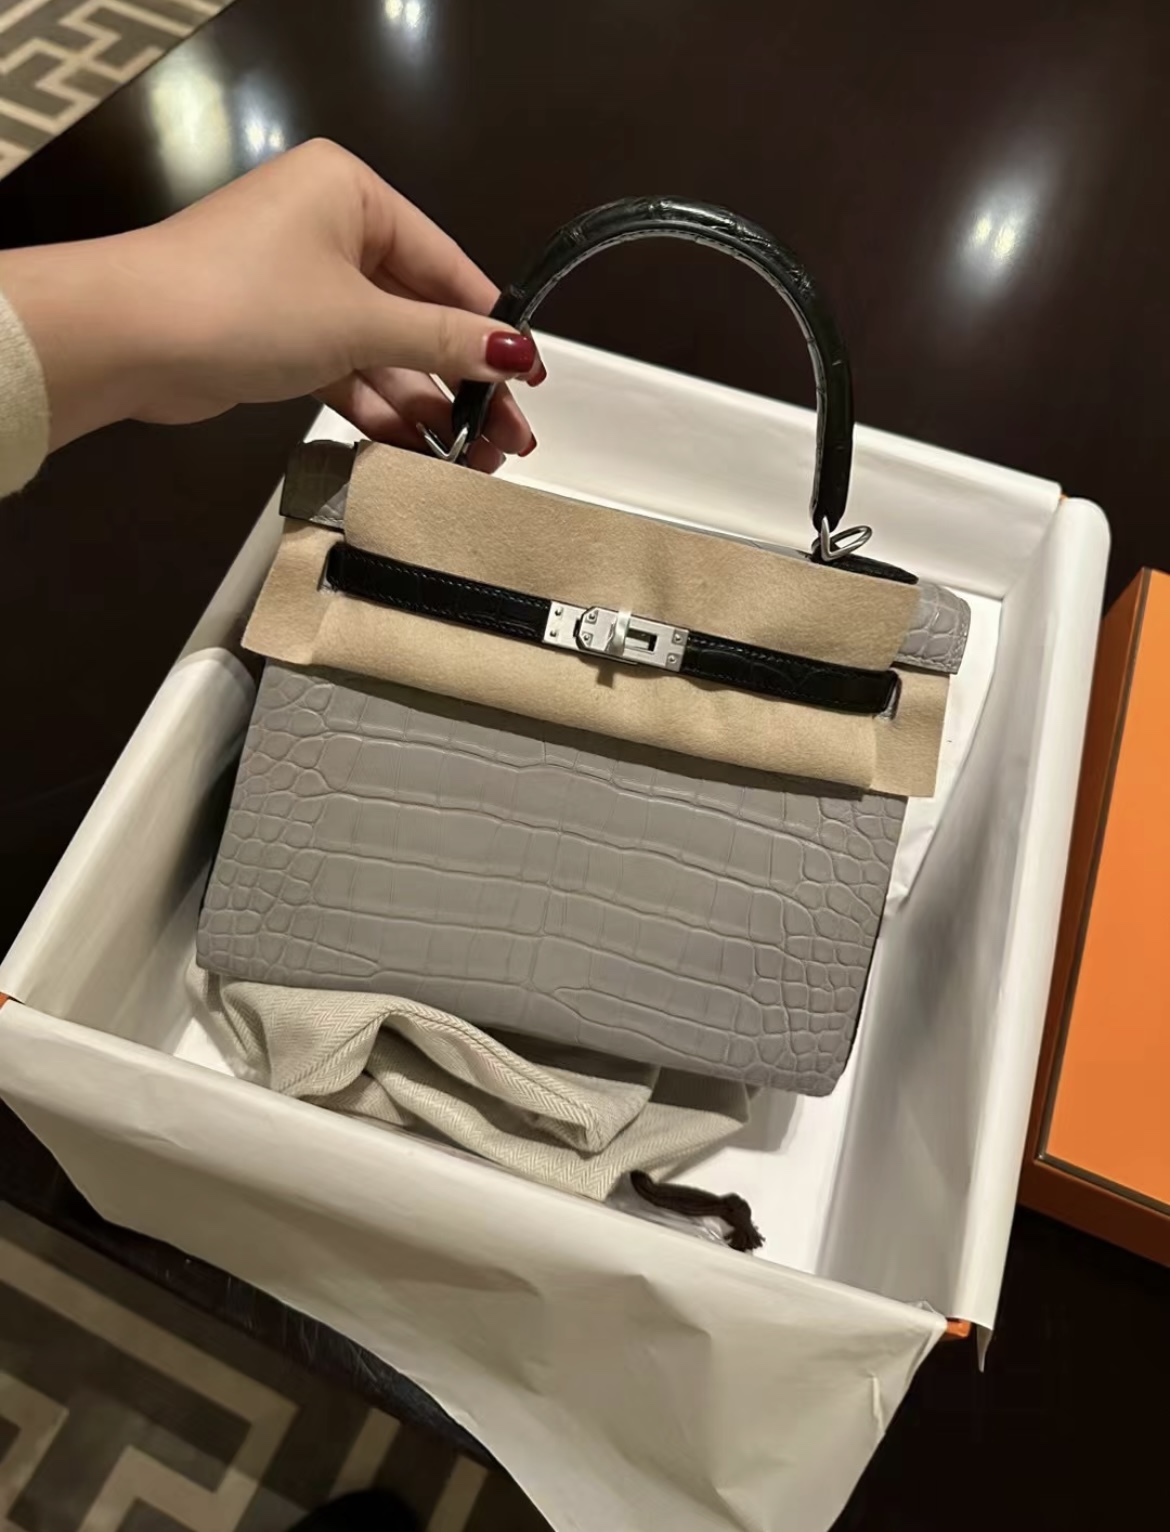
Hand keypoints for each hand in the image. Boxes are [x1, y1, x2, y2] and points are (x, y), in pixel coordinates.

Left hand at [0, 139, 539, 469]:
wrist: (128, 340)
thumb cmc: (243, 302)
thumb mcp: (359, 321)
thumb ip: (442, 341)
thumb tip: (515, 353)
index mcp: (351, 194)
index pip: (445, 266)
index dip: (490, 326)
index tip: (529, 376)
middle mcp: (328, 230)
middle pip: (417, 314)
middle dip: (460, 381)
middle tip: (506, 437)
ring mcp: (301, 286)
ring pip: (383, 351)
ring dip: (424, 405)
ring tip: (469, 458)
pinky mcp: (278, 335)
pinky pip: (346, 371)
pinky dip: (378, 407)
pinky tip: (416, 449)